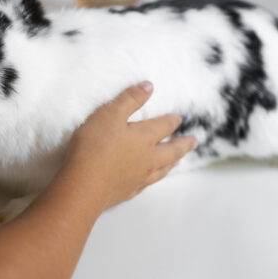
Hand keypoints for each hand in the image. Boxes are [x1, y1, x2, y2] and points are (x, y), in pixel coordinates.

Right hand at [62, 82, 195, 209]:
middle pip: (171, 151)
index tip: (178, 118)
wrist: (84, 185)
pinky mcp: (128, 192)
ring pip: (162, 170)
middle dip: (183, 145)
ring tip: (178, 162)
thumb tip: (149, 86)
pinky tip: (150, 180)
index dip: (171, 121)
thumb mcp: (109, 114)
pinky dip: (153, 180)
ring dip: (171, 164)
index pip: (163, 126)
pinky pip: (147, 185)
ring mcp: (139, 178)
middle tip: (193, 142)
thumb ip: (130, 99)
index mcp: (144, 138)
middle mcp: (147, 159)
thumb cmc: (94, 146)